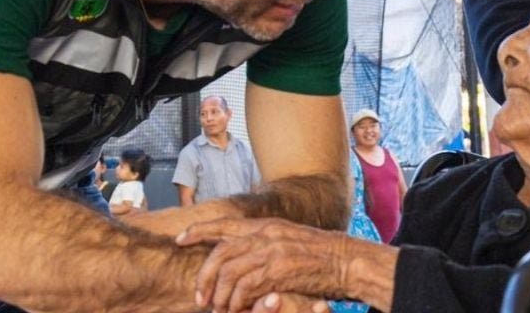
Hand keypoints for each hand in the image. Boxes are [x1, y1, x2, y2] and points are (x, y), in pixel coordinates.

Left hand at [177, 217, 348, 312]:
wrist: (348, 261)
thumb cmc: (321, 256)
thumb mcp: (288, 241)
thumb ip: (264, 245)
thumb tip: (240, 260)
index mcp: (266, 225)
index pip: (224, 224)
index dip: (199, 231)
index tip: (180, 239)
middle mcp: (265, 234)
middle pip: (220, 253)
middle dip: (204, 277)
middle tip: (201, 298)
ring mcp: (271, 250)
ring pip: (229, 273)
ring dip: (221, 296)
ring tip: (221, 310)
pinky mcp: (278, 269)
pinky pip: (245, 288)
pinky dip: (237, 302)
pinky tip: (239, 310)